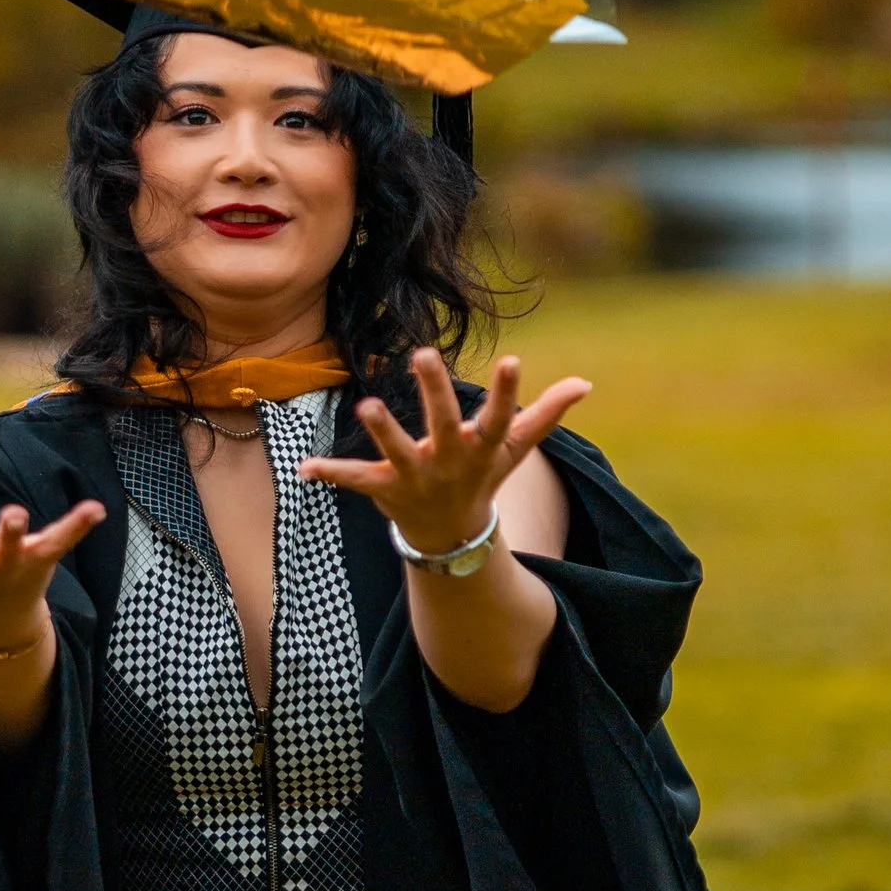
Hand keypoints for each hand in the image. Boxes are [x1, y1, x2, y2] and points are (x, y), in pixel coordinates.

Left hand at [299, 349, 587, 561]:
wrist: (452, 536)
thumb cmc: (482, 477)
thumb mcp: (513, 448)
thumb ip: (544, 414)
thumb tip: (586, 383)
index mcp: (481, 447)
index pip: (499, 417)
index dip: (507, 391)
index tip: (512, 359)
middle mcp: (450, 461)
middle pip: (443, 424)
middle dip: (434, 392)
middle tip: (424, 354)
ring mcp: (417, 477)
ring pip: (399, 451)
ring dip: (383, 431)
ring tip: (366, 404)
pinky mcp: (385, 489)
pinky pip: (356, 479)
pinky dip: (330, 474)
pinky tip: (304, 468)